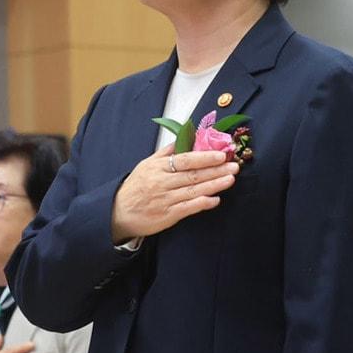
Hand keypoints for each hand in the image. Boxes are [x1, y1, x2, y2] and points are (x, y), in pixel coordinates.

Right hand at [110, 144, 238, 241]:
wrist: (118, 212)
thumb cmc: (136, 186)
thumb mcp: (147, 164)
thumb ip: (167, 152)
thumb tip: (186, 137)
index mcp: (158, 168)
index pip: (184, 160)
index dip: (204, 157)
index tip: (221, 154)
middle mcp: (162, 183)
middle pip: (193, 175)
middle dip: (216, 170)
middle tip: (234, 165)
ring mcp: (166, 200)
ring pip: (194, 191)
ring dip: (214, 185)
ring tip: (231, 179)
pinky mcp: (168, 215)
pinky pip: (188, 208)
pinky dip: (202, 204)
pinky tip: (216, 200)